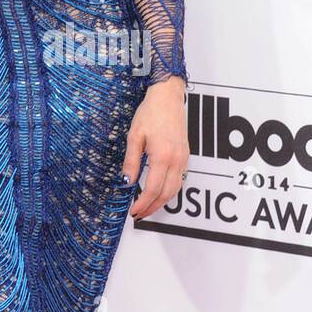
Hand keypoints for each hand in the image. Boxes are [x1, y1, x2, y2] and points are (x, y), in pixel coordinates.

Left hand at [122, 74, 188, 219]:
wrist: (168, 97)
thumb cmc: (150, 113)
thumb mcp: (135, 136)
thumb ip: (132, 161)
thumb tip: (126, 181)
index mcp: (162, 157)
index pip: (152, 189)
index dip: (142, 203)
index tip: (133, 211)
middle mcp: (176, 161)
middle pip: (166, 194)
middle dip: (152, 207)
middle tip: (139, 214)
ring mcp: (183, 159)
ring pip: (175, 189)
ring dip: (162, 202)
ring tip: (147, 207)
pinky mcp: (185, 155)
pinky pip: (179, 180)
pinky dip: (169, 191)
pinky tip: (159, 191)